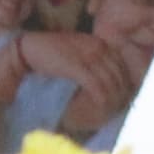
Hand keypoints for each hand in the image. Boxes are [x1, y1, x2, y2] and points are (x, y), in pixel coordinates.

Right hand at [13, 28, 140, 103]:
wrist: (28, 49)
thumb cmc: (52, 54)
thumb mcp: (77, 55)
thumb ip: (92, 64)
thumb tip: (104, 83)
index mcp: (100, 43)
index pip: (121, 64)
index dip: (125, 82)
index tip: (123, 96)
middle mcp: (98, 47)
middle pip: (118, 73)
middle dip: (121, 92)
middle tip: (119, 107)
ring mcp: (88, 55)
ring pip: (109, 81)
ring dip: (112, 98)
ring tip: (111, 110)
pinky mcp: (76, 65)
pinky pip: (94, 84)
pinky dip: (99, 97)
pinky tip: (101, 106)